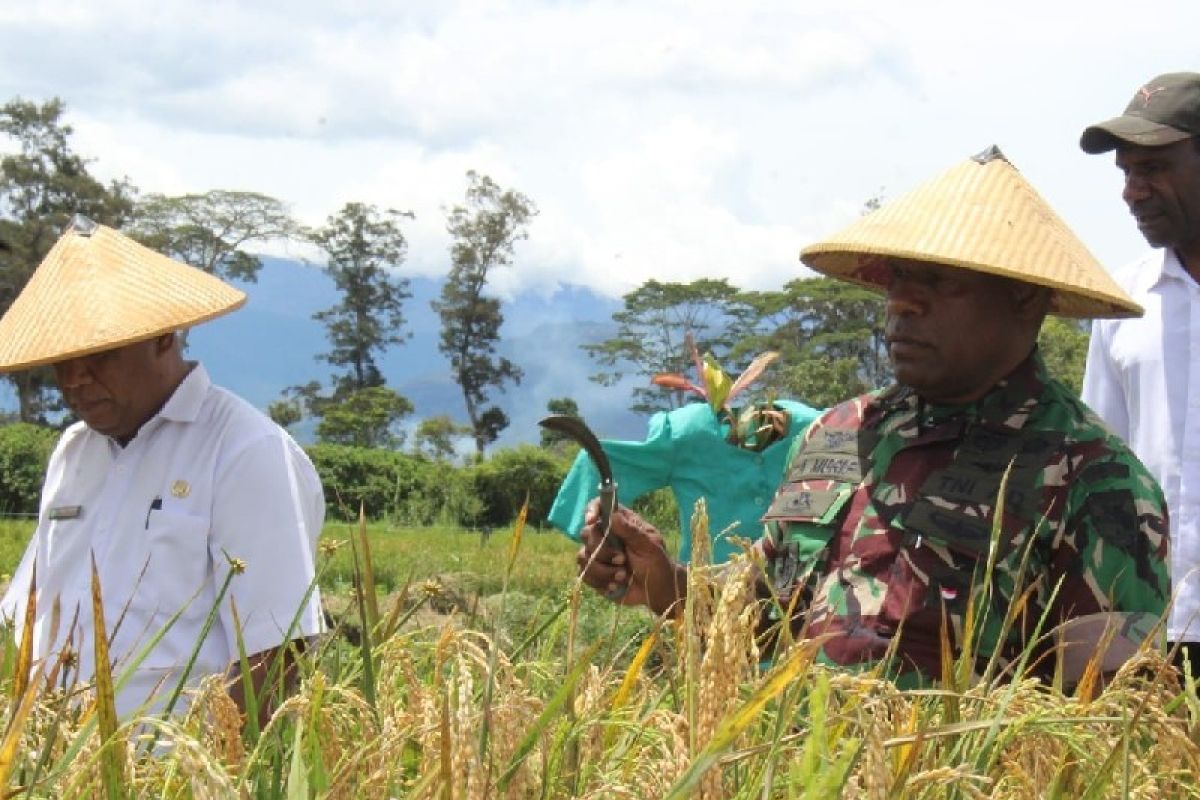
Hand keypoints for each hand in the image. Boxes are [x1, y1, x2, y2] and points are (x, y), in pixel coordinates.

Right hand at [576, 500, 684, 615]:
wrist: (656, 591)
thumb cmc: (656, 563)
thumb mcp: (649, 545)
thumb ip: (631, 531)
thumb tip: (613, 515)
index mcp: (620, 522)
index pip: (599, 506)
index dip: (592, 510)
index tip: (592, 521)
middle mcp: (605, 535)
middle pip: (586, 533)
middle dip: (603, 551)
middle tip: (622, 560)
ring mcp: (597, 554)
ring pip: (583, 556)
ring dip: (603, 570)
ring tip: (623, 576)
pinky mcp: (593, 573)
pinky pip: (584, 574)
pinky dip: (600, 582)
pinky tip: (615, 585)